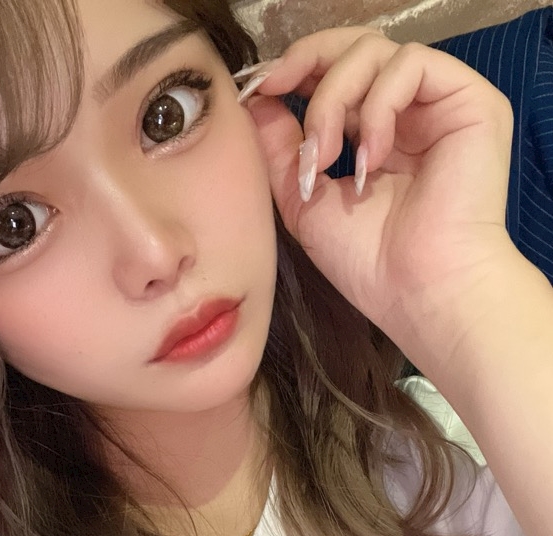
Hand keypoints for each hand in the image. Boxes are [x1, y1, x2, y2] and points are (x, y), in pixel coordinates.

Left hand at [244, 29, 515, 368]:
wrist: (420, 295)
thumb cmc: (369, 264)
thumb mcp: (306, 203)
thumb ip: (282, 151)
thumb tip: (256, 101)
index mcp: (374, 134)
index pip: (336, 74)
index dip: (296, 69)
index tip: (260, 88)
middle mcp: (410, 112)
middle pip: (354, 48)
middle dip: (306, 65)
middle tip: (276, 91)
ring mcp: (440, 105)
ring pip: (375, 52)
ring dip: (332, 100)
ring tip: (324, 159)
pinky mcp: (470, 102)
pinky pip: (411, 65)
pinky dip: (376, 107)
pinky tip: (369, 159)